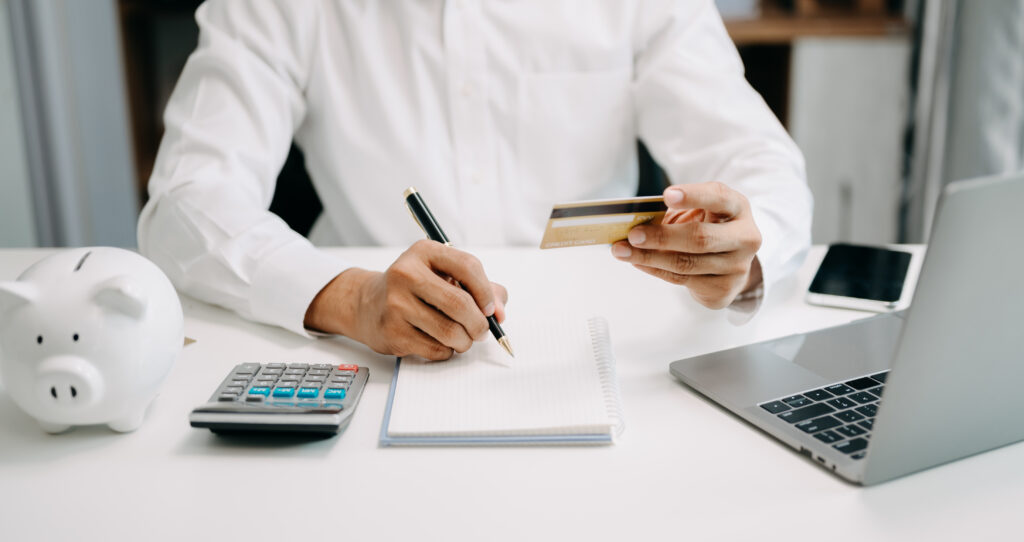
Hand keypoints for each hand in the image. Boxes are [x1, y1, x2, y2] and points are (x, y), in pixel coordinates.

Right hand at [304, 240, 507, 359]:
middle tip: (481, 331)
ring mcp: (396, 304)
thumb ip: (481, 288)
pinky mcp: (392, 331)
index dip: (486, 291)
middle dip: (479, 324)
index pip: (468, 266)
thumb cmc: (416, 289)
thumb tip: (500, 314)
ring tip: (462, 339)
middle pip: (460, 304)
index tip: (490, 308)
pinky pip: (435, 349)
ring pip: (449, 332)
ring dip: (464, 342)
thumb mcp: (444, 275)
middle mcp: (406, 274)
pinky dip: (446, 351)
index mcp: (424, 252)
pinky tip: (439, 342)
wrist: (367, 304)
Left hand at [611, 182, 762, 308]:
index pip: (718, 197)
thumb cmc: (708, 228)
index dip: (693, 196)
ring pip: (687, 264)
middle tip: (633, 234)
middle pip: (700, 238)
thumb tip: (637, 222)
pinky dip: (655, 269)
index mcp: (738, 208)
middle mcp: (745, 237)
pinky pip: (682, 280)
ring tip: (622, 251)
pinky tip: (637, 262)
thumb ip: (676, 212)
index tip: (667, 195)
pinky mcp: (724, 290)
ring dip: (649, 257)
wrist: (731, 263)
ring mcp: (737, 267)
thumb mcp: (700, 212)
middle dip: (662, 237)